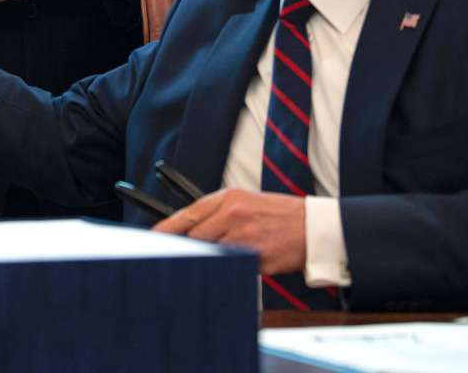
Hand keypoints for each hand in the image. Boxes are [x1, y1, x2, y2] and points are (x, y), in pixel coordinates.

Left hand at [152, 188, 306, 275]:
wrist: (314, 227)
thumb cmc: (279, 215)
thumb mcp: (245, 202)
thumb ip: (218, 214)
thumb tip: (191, 229)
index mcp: (229, 198)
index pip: (188, 214)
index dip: (168, 228)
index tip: (153, 237)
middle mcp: (233, 214)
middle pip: (195, 237)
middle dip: (186, 248)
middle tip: (176, 256)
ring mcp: (244, 236)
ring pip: (212, 253)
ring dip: (211, 259)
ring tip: (217, 259)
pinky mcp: (256, 257)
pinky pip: (233, 266)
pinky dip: (232, 268)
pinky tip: (240, 265)